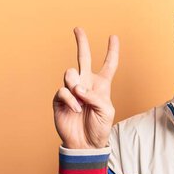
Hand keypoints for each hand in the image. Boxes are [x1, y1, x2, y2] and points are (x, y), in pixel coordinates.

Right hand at [53, 27, 118, 148]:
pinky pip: (63, 91)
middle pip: (83, 58)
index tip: (113, 37)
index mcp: (102, 85)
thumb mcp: (106, 111)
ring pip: (70, 73)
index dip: (112, 51)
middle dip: (81, 42)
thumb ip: (96, 96)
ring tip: (80, 98)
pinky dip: (70, 99)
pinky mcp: (60, 99)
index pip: (108, 65)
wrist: (85, 144)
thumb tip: (78, 88)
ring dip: (75, 83)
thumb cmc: (99, 127)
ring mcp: (72, 90)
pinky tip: (75, 109)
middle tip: (78, 29)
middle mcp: (86, 84)